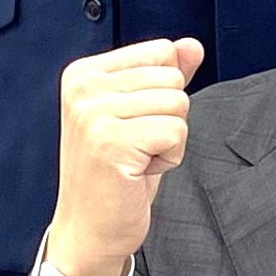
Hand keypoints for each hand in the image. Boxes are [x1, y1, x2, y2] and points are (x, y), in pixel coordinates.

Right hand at [48, 38, 205, 275]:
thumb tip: (192, 46)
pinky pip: (177, 132)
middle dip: (168, 118)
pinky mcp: (111, 141)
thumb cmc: (116, 172)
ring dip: (169, 139)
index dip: (162, 92)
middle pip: (173, 79)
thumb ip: (164, 75)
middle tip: (135, 147)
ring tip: (135, 159)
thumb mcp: (141, 114)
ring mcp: (93, 114)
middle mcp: (83, 87)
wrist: (90, 229)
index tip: (132, 124)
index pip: (162, 52)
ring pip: (178, 105)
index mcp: (84, 73)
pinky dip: (170, 157)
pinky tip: (138, 172)